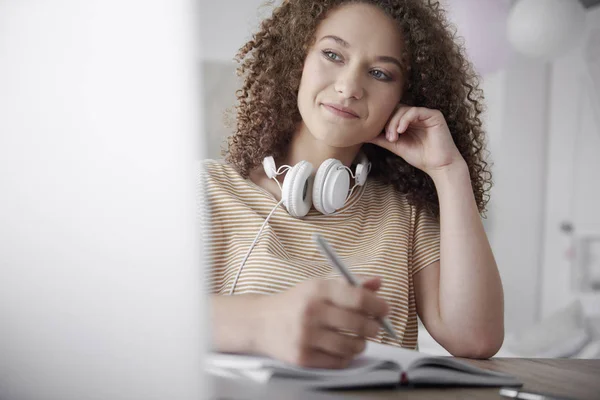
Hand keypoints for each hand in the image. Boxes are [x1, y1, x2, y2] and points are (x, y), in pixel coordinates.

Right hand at [255, 277, 388, 368]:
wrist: (259, 322)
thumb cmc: (295, 303)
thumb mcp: (318, 287)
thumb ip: (349, 285)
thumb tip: (378, 283)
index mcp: (317, 289)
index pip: (358, 298)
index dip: (378, 305)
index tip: (384, 309)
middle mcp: (311, 312)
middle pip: (359, 324)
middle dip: (374, 327)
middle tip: (374, 327)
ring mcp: (306, 336)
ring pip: (352, 346)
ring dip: (360, 344)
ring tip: (357, 339)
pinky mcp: (302, 357)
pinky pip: (338, 361)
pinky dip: (346, 356)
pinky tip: (341, 348)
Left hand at [369, 105, 464, 175]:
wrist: (439, 166)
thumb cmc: (421, 157)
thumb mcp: (396, 146)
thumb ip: (382, 139)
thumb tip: (365, 135)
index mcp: (408, 121)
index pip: (391, 114)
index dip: (383, 122)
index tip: (377, 135)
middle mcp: (416, 116)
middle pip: (396, 110)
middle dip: (388, 123)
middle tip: (388, 138)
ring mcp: (425, 114)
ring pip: (404, 110)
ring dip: (395, 123)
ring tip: (394, 137)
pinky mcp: (434, 115)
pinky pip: (415, 111)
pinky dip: (405, 119)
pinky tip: (401, 130)